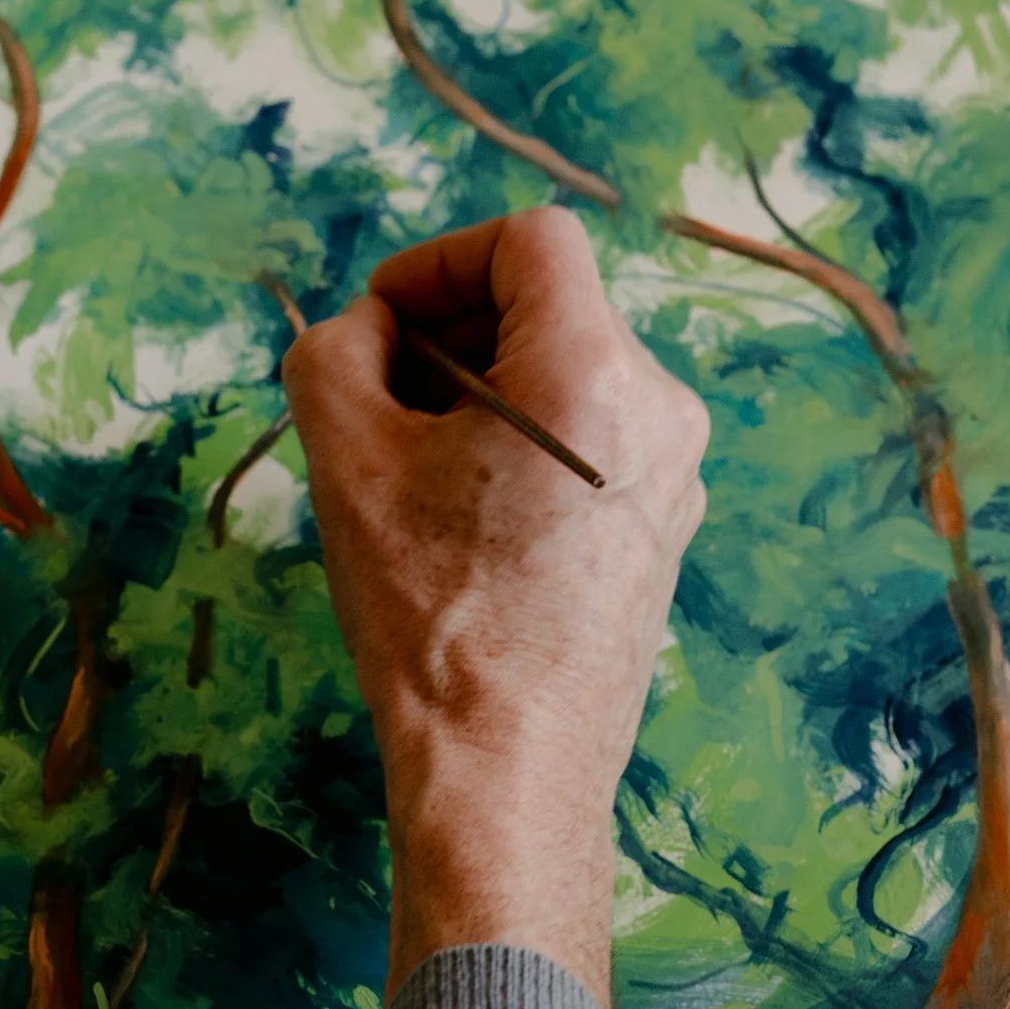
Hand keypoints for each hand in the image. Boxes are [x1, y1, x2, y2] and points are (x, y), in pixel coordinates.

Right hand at [283, 208, 708, 1006]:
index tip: (379, 325)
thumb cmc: (429, 614)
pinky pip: (590, 441)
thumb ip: (334, 352)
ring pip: (567, 375)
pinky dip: (521, 447)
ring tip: (411, 473)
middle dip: (450, 334)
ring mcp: (675, 474)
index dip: (437, 260)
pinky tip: (460, 520)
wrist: (506, 769)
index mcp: (594, 372)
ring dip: (480, 394)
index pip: (529, 239)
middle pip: (548, 306)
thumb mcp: (344, 459)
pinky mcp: (665, 528)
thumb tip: (364, 330)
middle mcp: (660, 409)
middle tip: (376, 404)